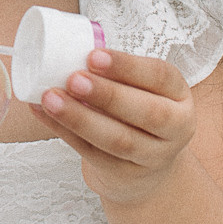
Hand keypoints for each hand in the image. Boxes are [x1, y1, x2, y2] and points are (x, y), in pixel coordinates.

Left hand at [37, 49, 194, 206]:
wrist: (146, 168)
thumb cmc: (138, 114)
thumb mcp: (143, 90)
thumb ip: (117, 73)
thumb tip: (69, 48)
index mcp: (179, 96)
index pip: (161, 77)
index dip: (128, 66)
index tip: (94, 56)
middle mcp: (175, 128)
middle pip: (146, 113)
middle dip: (107, 94)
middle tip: (73, 78)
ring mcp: (152, 156)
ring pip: (117, 139)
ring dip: (80, 117)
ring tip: (50, 97)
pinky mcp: (124, 174)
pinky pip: (91, 153)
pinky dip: (63, 131)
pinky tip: (43, 112)